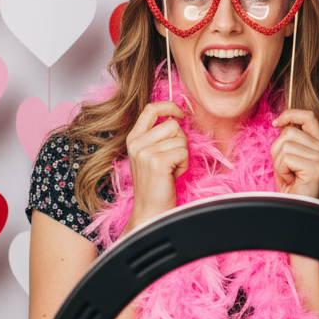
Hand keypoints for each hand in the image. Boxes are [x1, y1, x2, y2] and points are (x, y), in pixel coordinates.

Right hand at [125, 101, 187, 228]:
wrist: (151, 211)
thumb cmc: (157, 184)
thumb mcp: (151, 154)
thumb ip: (158, 136)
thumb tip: (177, 117)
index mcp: (133, 138)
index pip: (151, 109)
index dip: (169, 106)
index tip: (180, 114)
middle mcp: (136, 143)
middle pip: (172, 124)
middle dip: (180, 141)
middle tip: (172, 160)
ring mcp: (145, 152)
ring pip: (180, 138)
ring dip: (182, 154)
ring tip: (171, 169)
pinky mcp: (157, 162)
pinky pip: (184, 152)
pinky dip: (184, 164)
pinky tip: (173, 175)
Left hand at [271, 110, 318, 198]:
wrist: (295, 209)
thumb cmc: (291, 185)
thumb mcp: (288, 155)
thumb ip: (289, 138)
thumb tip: (281, 122)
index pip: (309, 116)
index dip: (290, 115)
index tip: (276, 123)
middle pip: (289, 131)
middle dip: (278, 150)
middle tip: (285, 168)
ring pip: (285, 144)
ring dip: (279, 162)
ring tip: (289, 175)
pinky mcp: (317, 168)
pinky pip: (286, 158)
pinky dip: (281, 170)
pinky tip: (290, 181)